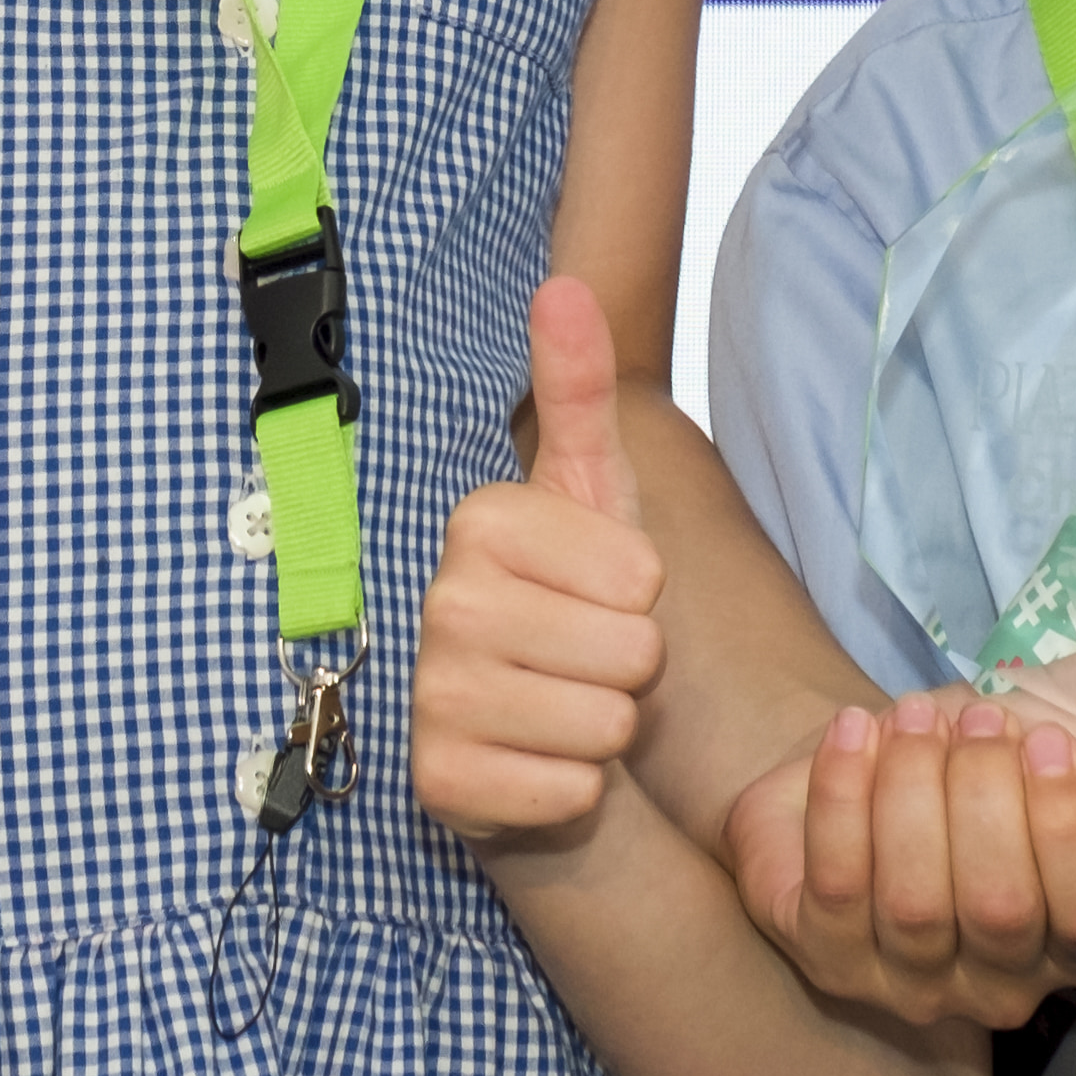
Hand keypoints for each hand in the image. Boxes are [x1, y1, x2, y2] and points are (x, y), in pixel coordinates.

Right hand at [412, 280, 668, 842]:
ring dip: (606, 730)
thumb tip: (566, 284)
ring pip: (602, 724)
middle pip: (630, 652)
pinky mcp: (437, 783)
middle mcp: (441, 603)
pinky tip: (540, 765)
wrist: (540, 731)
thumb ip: (580, 390)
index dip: (645, 596)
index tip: (602, 595)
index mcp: (481, 523)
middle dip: (633, 668)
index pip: (640, 574)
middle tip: (587, 661)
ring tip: (567, 708)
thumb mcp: (595, 494)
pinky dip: (574, 790)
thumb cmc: (577, 606)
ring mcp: (430, 697)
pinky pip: (565, 791)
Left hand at [728, 686, 1075, 1039]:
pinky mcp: (830, 963)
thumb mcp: (1019, 758)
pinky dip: (844, 795)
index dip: (1071, 825)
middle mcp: (998, 986)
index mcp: (1069, 947)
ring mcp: (910, 986)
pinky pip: (839, 883)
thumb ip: (1060, 753)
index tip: (1048, 738)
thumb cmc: (953, 774)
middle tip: (977, 716)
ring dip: (914, 789)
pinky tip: (852, 729)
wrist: (844, 785)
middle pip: (1001, 906)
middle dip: (987, 795)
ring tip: (912, 715)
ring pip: (917, 902)